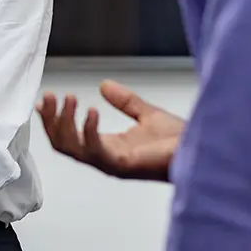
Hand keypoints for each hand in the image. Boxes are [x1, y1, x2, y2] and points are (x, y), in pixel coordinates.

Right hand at [38, 81, 182, 181]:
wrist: (204, 149)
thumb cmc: (180, 141)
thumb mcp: (146, 114)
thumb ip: (124, 101)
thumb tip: (104, 84)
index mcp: (108, 148)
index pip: (69, 137)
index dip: (54, 120)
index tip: (46, 100)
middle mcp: (105, 158)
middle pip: (63, 144)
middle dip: (52, 120)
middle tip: (49, 97)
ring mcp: (112, 164)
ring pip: (72, 148)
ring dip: (65, 123)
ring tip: (69, 98)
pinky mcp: (123, 165)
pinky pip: (95, 150)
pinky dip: (88, 130)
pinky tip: (90, 110)